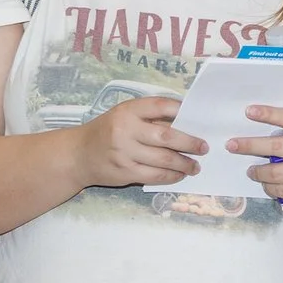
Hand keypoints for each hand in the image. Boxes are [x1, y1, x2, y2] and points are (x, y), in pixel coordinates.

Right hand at [77, 96, 204, 187]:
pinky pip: (154, 176)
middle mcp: (125, 130)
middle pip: (166, 136)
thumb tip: (188, 122)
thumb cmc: (109, 131)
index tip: (199, 116)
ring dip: (184, 163)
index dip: (181, 110)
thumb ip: (150, 117)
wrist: (78, 155)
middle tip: (204, 147)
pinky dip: (171, 176)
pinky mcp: (124, 172)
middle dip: (190, 143)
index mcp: (128, 111)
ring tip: (195, 166)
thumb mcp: (125, 116)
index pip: (159, 106)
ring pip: (163, 159)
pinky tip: (180, 174)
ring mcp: (124, 153)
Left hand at [230, 106, 282, 211]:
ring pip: (275, 172)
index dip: (269, 114)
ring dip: (258, 171)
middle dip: (250, 146)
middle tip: (232, 145)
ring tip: (251, 170)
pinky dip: (269, 187)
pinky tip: (266, 184)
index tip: (248, 111)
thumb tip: (263, 131)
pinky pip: (282, 190)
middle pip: (276, 147)